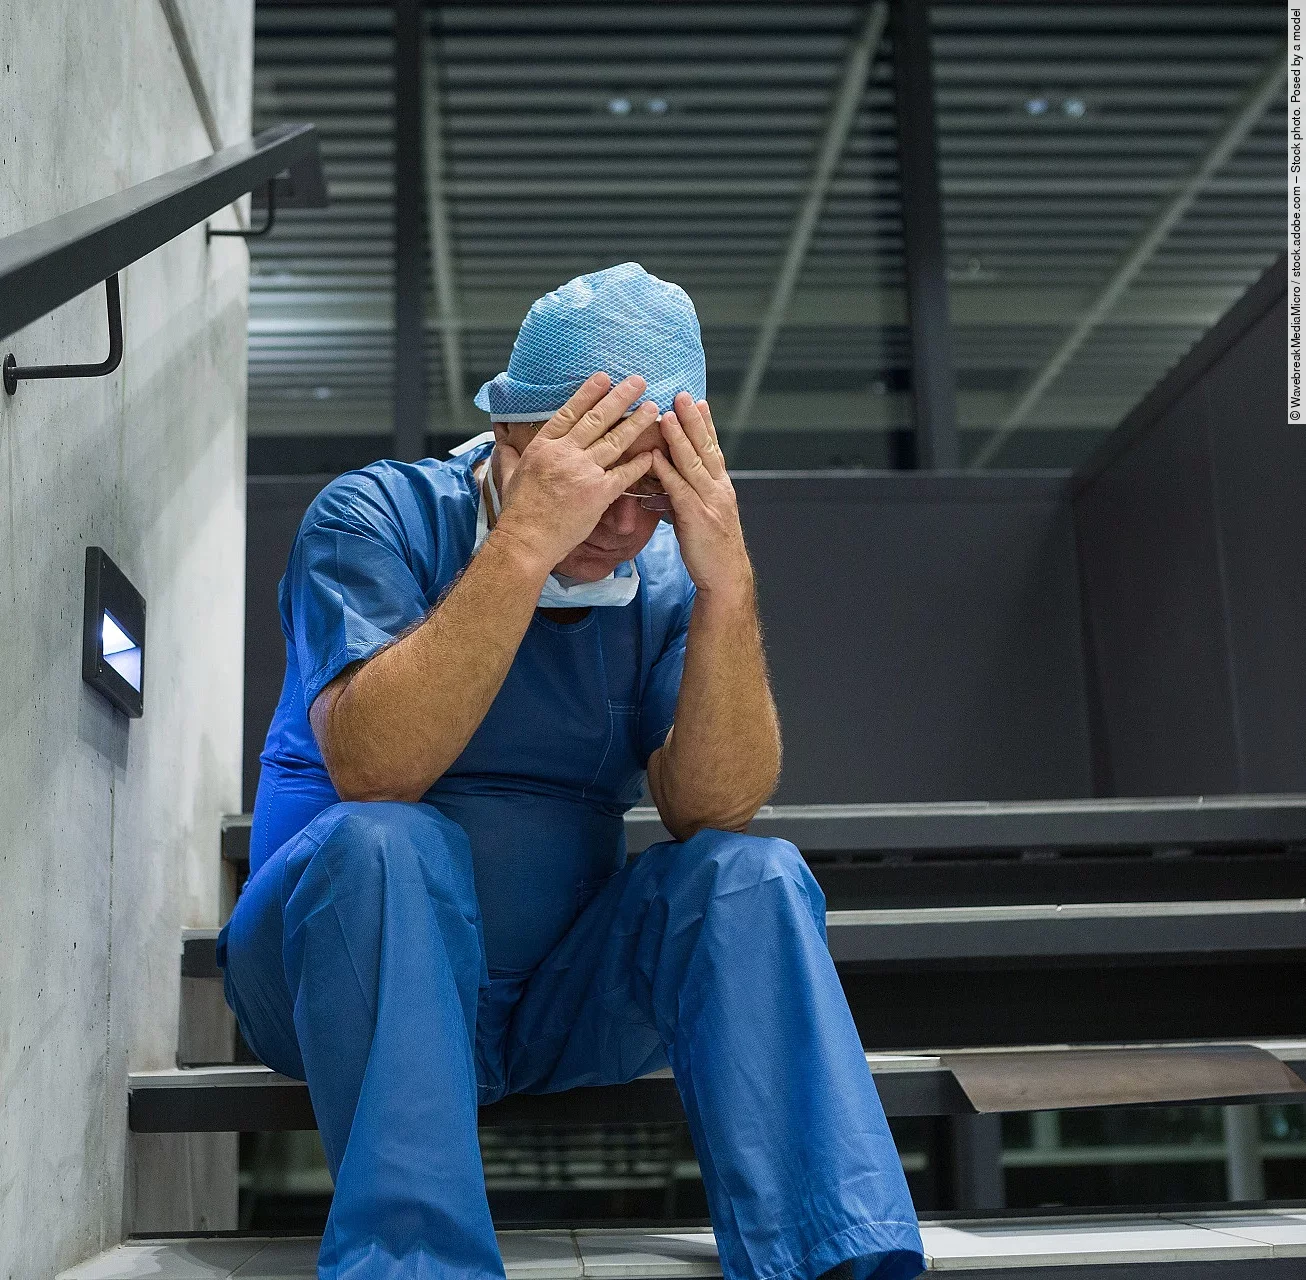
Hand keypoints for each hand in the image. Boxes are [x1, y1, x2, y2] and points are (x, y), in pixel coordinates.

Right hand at [492, 372, 657, 571]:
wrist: (527, 540)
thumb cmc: (518, 512)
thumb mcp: (506, 476)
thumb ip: (507, 455)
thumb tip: (501, 442)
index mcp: (543, 446)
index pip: (569, 412)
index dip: (588, 393)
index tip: (604, 378)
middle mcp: (564, 453)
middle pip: (597, 419)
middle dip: (619, 398)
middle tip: (638, 382)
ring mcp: (582, 471)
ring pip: (614, 440)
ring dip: (635, 423)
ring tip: (651, 409)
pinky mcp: (598, 493)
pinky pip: (624, 473)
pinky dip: (639, 463)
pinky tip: (652, 453)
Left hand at [651, 393, 752, 603]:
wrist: (725, 577)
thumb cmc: (710, 550)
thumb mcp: (702, 517)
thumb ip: (687, 497)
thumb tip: (666, 486)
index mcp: (721, 488)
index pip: (713, 449)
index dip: (705, 425)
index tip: (698, 402)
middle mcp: (718, 489)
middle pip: (705, 448)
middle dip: (693, 420)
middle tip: (683, 395)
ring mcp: (709, 502)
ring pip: (693, 463)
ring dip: (679, 438)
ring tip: (666, 415)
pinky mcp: (696, 517)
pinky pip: (678, 489)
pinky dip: (666, 471)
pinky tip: (654, 456)